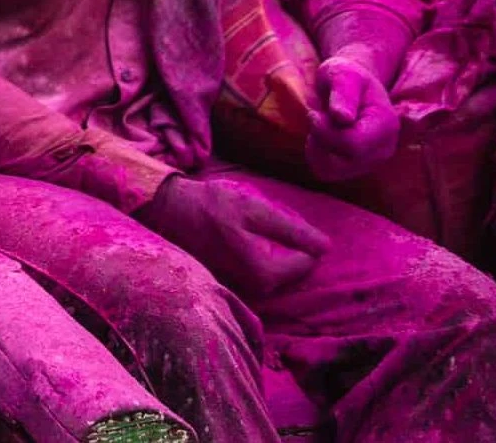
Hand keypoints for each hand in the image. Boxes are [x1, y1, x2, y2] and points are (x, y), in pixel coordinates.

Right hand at [135, 174, 328, 297]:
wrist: (168, 211)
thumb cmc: (211, 206)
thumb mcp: (255, 210)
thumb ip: (292, 230)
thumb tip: (326, 247)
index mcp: (265, 273)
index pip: (306, 263)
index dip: (305, 241)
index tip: (288, 223)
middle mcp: (255, 289)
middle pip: (290, 271)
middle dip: (291, 250)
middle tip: (275, 225)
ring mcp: (241, 288)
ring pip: (275, 274)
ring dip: (276, 255)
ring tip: (262, 231)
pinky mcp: (230, 282)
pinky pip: (258, 274)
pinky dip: (260, 258)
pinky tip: (248, 240)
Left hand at [305, 52, 400, 182]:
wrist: (352, 85)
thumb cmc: (347, 76)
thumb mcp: (343, 74)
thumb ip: (343, 93)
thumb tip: (342, 118)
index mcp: (386, 125)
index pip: (353, 145)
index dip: (325, 132)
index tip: (313, 113)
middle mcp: (384, 148)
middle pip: (341, 161)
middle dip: (320, 139)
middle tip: (317, 116)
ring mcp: (372, 161)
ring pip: (331, 170)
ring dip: (316, 148)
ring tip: (320, 126)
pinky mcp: (357, 168)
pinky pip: (326, 172)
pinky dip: (316, 156)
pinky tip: (319, 137)